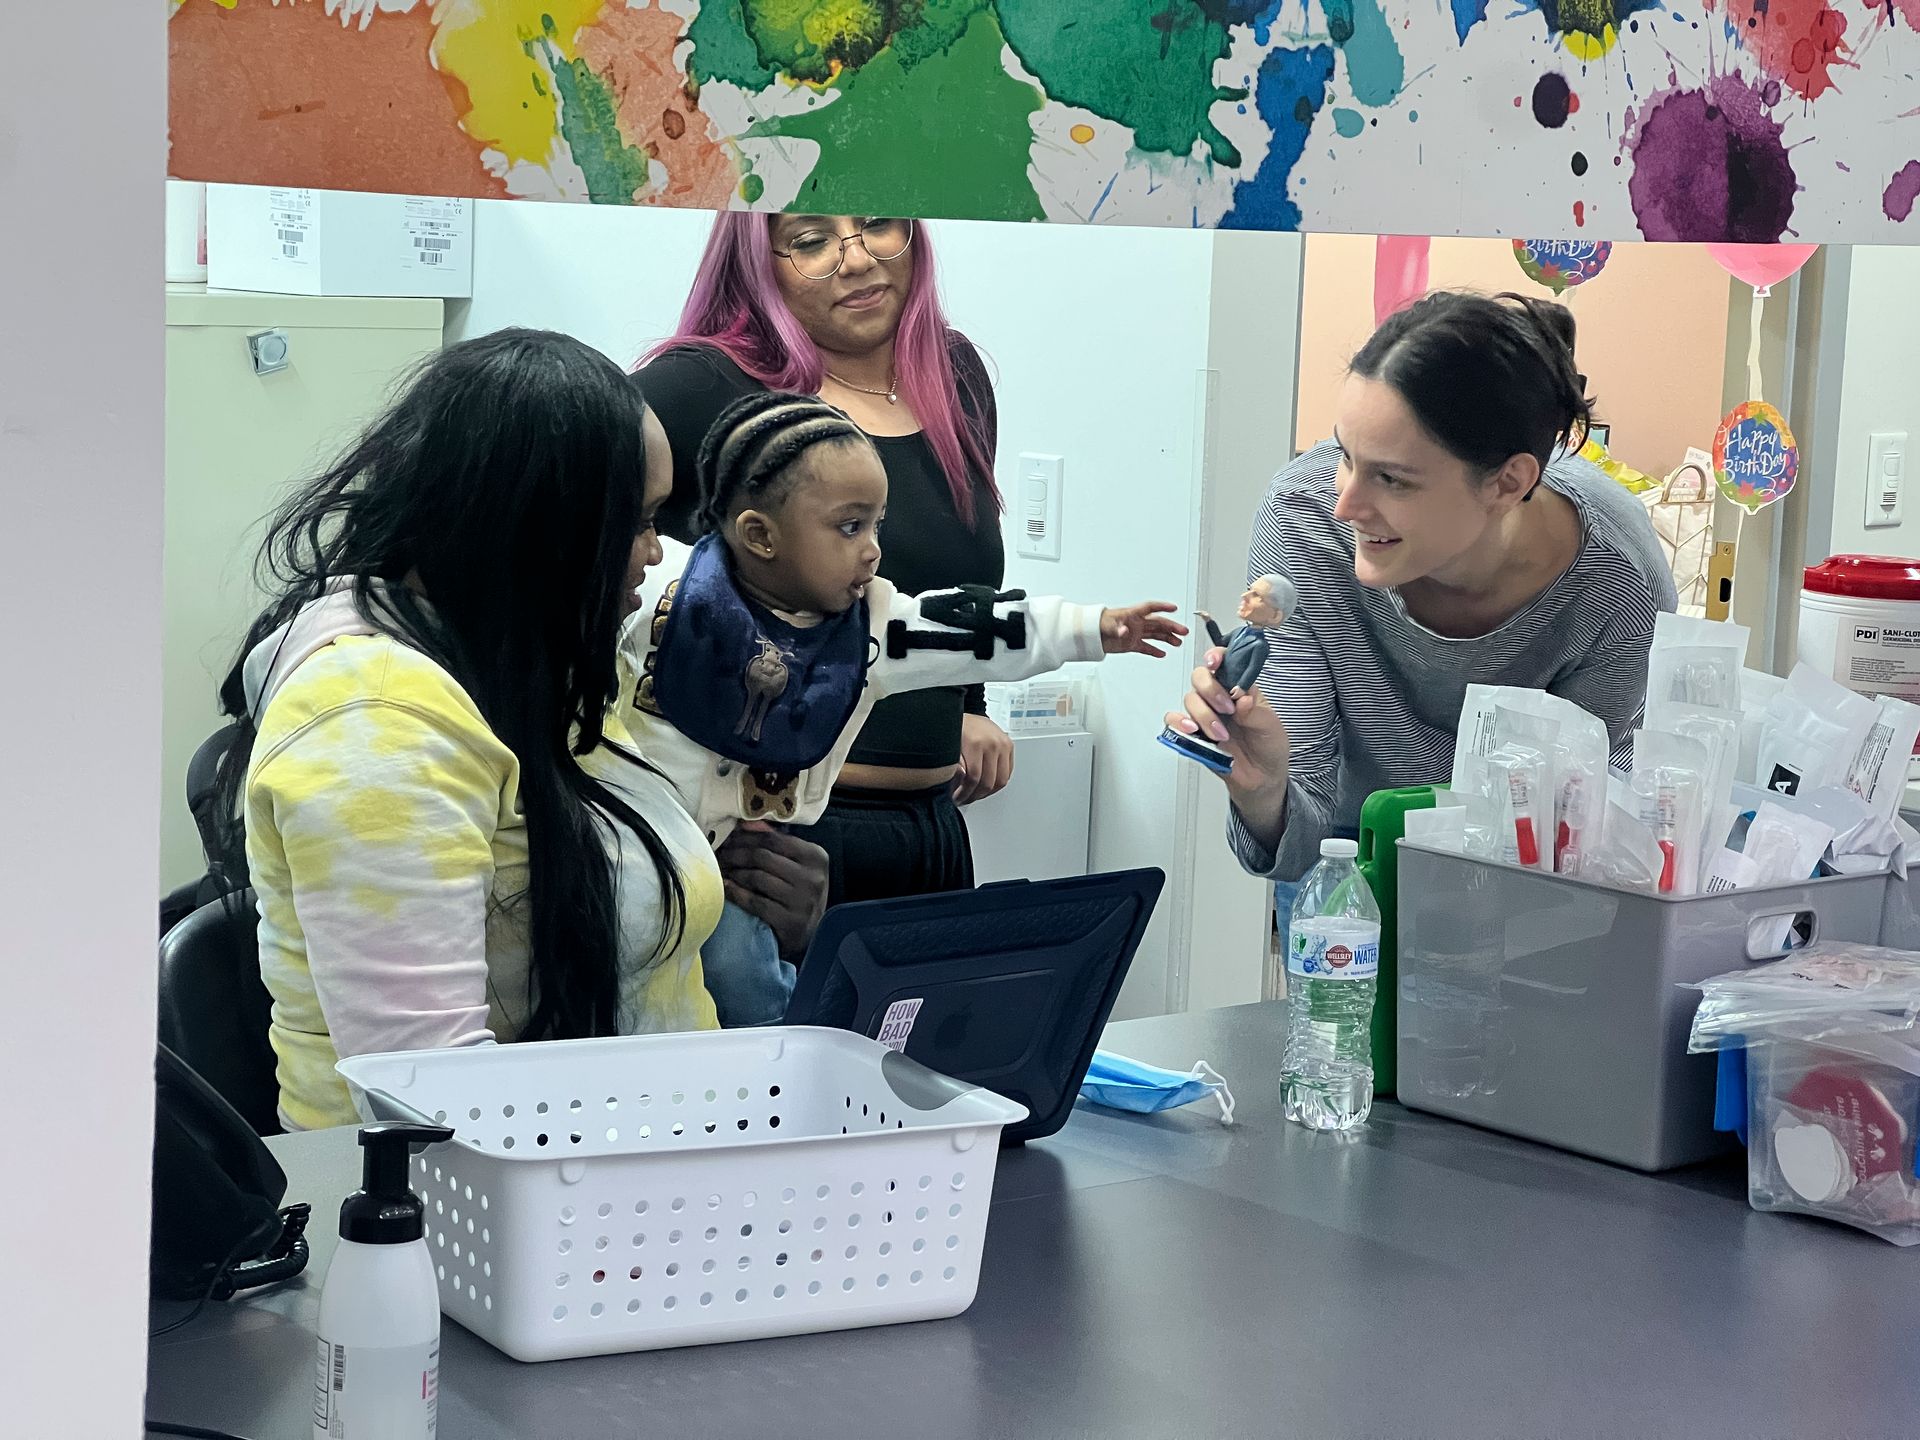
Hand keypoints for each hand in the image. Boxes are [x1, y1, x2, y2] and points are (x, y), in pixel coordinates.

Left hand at [715, 821, 829, 959]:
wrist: (810, 931)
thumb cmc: (799, 892)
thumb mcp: (797, 864)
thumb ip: (776, 841)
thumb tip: (746, 823)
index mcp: (816, 857)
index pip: (774, 839)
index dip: (746, 837)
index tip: (728, 838)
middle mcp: (813, 878)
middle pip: (763, 857)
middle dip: (736, 854)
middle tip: (720, 854)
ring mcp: (803, 902)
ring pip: (757, 878)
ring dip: (734, 873)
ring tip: (722, 870)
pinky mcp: (790, 922)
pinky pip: (755, 902)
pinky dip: (737, 893)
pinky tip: (727, 887)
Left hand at [954, 713, 1014, 805]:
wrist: (962, 711)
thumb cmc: (953, 728)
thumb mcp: (948, 746)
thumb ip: (953, 763)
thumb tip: (960, 777)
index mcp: (975, 742)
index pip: (974, 778)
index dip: (965, 793)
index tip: (957, 798)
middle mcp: (992, 742)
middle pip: (988, 782)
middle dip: (974, 796)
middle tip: (964, 799)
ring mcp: (1003, 744)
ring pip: (1000, 780)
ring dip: (987, 792)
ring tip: (974, 794)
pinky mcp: (1009, 746)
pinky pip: (1007, 773)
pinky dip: (997, 783)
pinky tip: (985, 785)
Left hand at [1099, 602, 1186, 656]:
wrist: (1089, 635)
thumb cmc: (1097, 625)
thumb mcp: (1107, 625)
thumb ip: (1117, 629)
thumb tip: (1124, 631)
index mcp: (1131, 614)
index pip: (1150, 608)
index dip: (1162, 606)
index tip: (1174, 608)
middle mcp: (1136, 623)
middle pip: (1158, 623)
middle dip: (1172, 627)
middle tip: (1183, 631)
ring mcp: (1135, 633)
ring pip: (1155, 635)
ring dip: (1167, 638)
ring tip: (1178, 643)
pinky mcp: (1131, 644)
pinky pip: (1146, 647)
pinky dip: (1154, 651)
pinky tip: (1162, 653)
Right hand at [1164, 645, 1292, 847]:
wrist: (1261, 778)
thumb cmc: (1268, 747)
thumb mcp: (1271, 727)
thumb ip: (1256, 712)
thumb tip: (1242, 698)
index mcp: (1240, 688)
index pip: (1225, 662)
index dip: (1217, 657)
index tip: (1215, 662)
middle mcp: (1220, 697)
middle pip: (1200, 676)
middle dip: (1210, 689)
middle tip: (1227, 708)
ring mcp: (1205, 714)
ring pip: (1190, 699)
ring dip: (1204, 715)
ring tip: (1221, 734)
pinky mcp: (1193, 733)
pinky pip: (1173, 721)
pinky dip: (1178, 722)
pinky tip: (1192, 730)